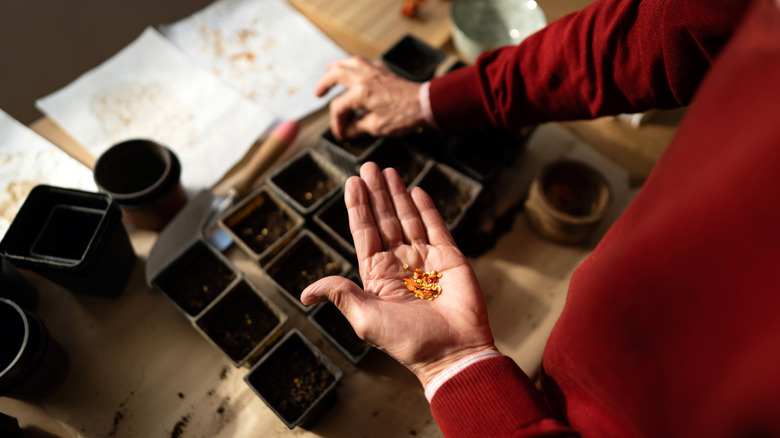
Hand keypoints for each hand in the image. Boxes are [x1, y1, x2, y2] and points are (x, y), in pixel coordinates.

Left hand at [301, 162, 494, 387]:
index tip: (351, 182)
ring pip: (408, 219)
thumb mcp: (365, 318)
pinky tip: (415, 190)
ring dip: (398, 194)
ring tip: (388, 170)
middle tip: (369, 166)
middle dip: (376, 193)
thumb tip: (305, 292)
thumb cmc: (407, 341)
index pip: (364, 233)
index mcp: (377, 276)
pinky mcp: (450, 258)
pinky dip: (426, 208)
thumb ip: (340, 294)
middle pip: (385, 220)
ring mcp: (425, 259)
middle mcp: (399, 264)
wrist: (452, 352)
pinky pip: (436, 227)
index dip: (358, 207)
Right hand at [315, 56, 427, 139]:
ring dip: (337, 66)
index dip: (336, 123)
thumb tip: (347, 132)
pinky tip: (356, 71)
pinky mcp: (386, 71)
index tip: (341, 135)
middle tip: (318, 93)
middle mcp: (364, 78)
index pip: (339, 107)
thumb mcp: (377, 127)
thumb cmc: (404, 117)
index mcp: (360, 93)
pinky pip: (366, 63)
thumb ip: (358, 128)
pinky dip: (356, 66)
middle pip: (336, 75)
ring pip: (350, 62)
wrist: (427, 104)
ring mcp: (375, 72)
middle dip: (324, 84)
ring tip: (329, 70)